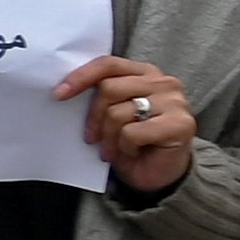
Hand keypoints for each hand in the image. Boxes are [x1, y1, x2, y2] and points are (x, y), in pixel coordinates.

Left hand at [55, 52, 201, 197]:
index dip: (81, 77)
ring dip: (109, 137)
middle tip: (93, 138)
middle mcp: (163, 82)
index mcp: (145, 73)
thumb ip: (101, 96)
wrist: (160, 175)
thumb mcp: (112, 113)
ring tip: (114, 149)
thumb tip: (64, 90)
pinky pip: (132, 133)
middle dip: (94, 118)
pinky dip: (125, 147)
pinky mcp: (180, 124)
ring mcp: (175, 102)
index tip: (59, 94)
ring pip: (118, 112)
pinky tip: (133, 152)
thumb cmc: (133, 143)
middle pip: (109, 89)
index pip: (108, 64)